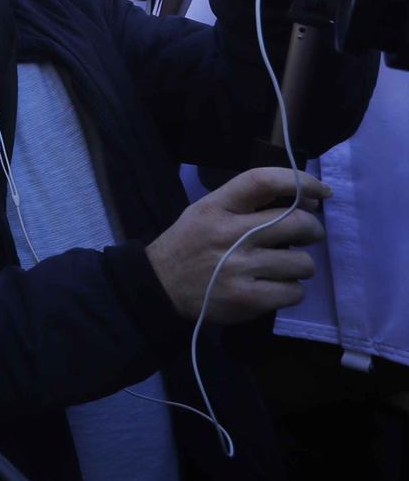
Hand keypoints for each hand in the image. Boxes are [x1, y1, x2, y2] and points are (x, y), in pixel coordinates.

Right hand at [147, 168, 328, 322]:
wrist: (160, 286)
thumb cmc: (190, 244)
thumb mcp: (207, 212)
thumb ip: (248, 204)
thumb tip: (305, 201)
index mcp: (217, 207)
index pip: (262, 182)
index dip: (300, 182)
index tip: (321, 192)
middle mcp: (228, 234)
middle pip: (296, 223)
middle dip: (312, 230)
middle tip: (307, 235)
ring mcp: (238, 268)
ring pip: (302, 263)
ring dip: (300, 266)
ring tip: (283, 267)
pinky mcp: (247, 299)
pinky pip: (294, 292)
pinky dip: (291, 290)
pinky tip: (274, 287)